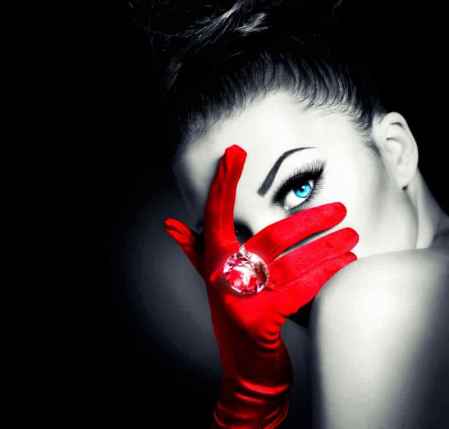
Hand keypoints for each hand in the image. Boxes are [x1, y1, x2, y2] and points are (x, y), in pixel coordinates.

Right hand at [164, 145, 358, 427]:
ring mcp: (240, 299)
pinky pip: (299, 290)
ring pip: (290, 263)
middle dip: (308, 221)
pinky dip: (325, 274)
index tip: (235, 152)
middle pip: (268, 237)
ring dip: (326, 248)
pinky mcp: (261, 320)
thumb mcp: (212, 282)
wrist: (246, 370)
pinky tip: (346, 263)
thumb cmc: (236, 317)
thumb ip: (195, 250)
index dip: (224, 182)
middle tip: (339, 209)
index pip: (217, 213)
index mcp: (214, 261)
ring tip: (352, 235)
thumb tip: (170, 224)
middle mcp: (222, 276)